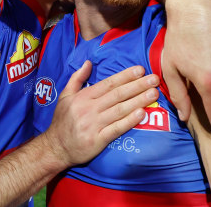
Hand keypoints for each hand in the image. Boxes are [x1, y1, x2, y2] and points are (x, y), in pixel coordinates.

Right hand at [43, 62, 158, 166]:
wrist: (55, 148)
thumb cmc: (62, 121)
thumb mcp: (65, 96)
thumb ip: (77, 78)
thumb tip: (88, 62)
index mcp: (83, 97)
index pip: (108, 83)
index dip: (125, 76)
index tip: (140, 69)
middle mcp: (89, 109)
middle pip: (117, 95)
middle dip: (138, 86)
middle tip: (154, 79)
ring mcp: (93, 125)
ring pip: (120, 110)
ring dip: (138, 100)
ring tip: (153, 93)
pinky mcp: (97, 140)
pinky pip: (116, 129)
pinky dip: (130, 121)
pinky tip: (142, 113)